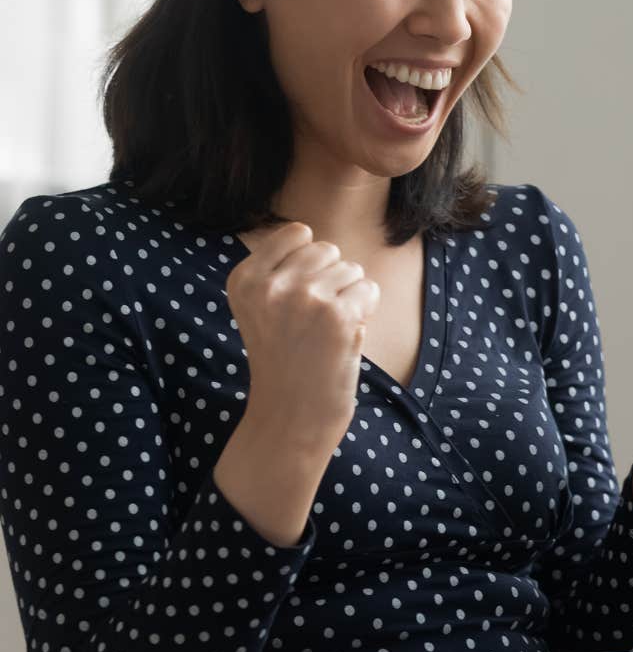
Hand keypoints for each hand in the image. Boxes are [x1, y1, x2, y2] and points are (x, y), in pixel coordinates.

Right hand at [224, 222, 380, 456]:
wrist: (291, 418)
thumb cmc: (283, 358)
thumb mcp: (258, 307)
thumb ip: (278, 268)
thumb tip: (311, 234)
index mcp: (244, 279)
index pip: (297, 233)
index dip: (309, 264)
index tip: (297, 299)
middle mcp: (270, 285)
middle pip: (326, 249)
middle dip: (331, 279)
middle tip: (315, 321)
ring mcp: (305, 298)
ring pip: (351, 269)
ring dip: (349, 297)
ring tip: (327, 331)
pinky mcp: (339, 315)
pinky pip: (369, 289)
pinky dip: (366, 310)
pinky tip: (346, 336)